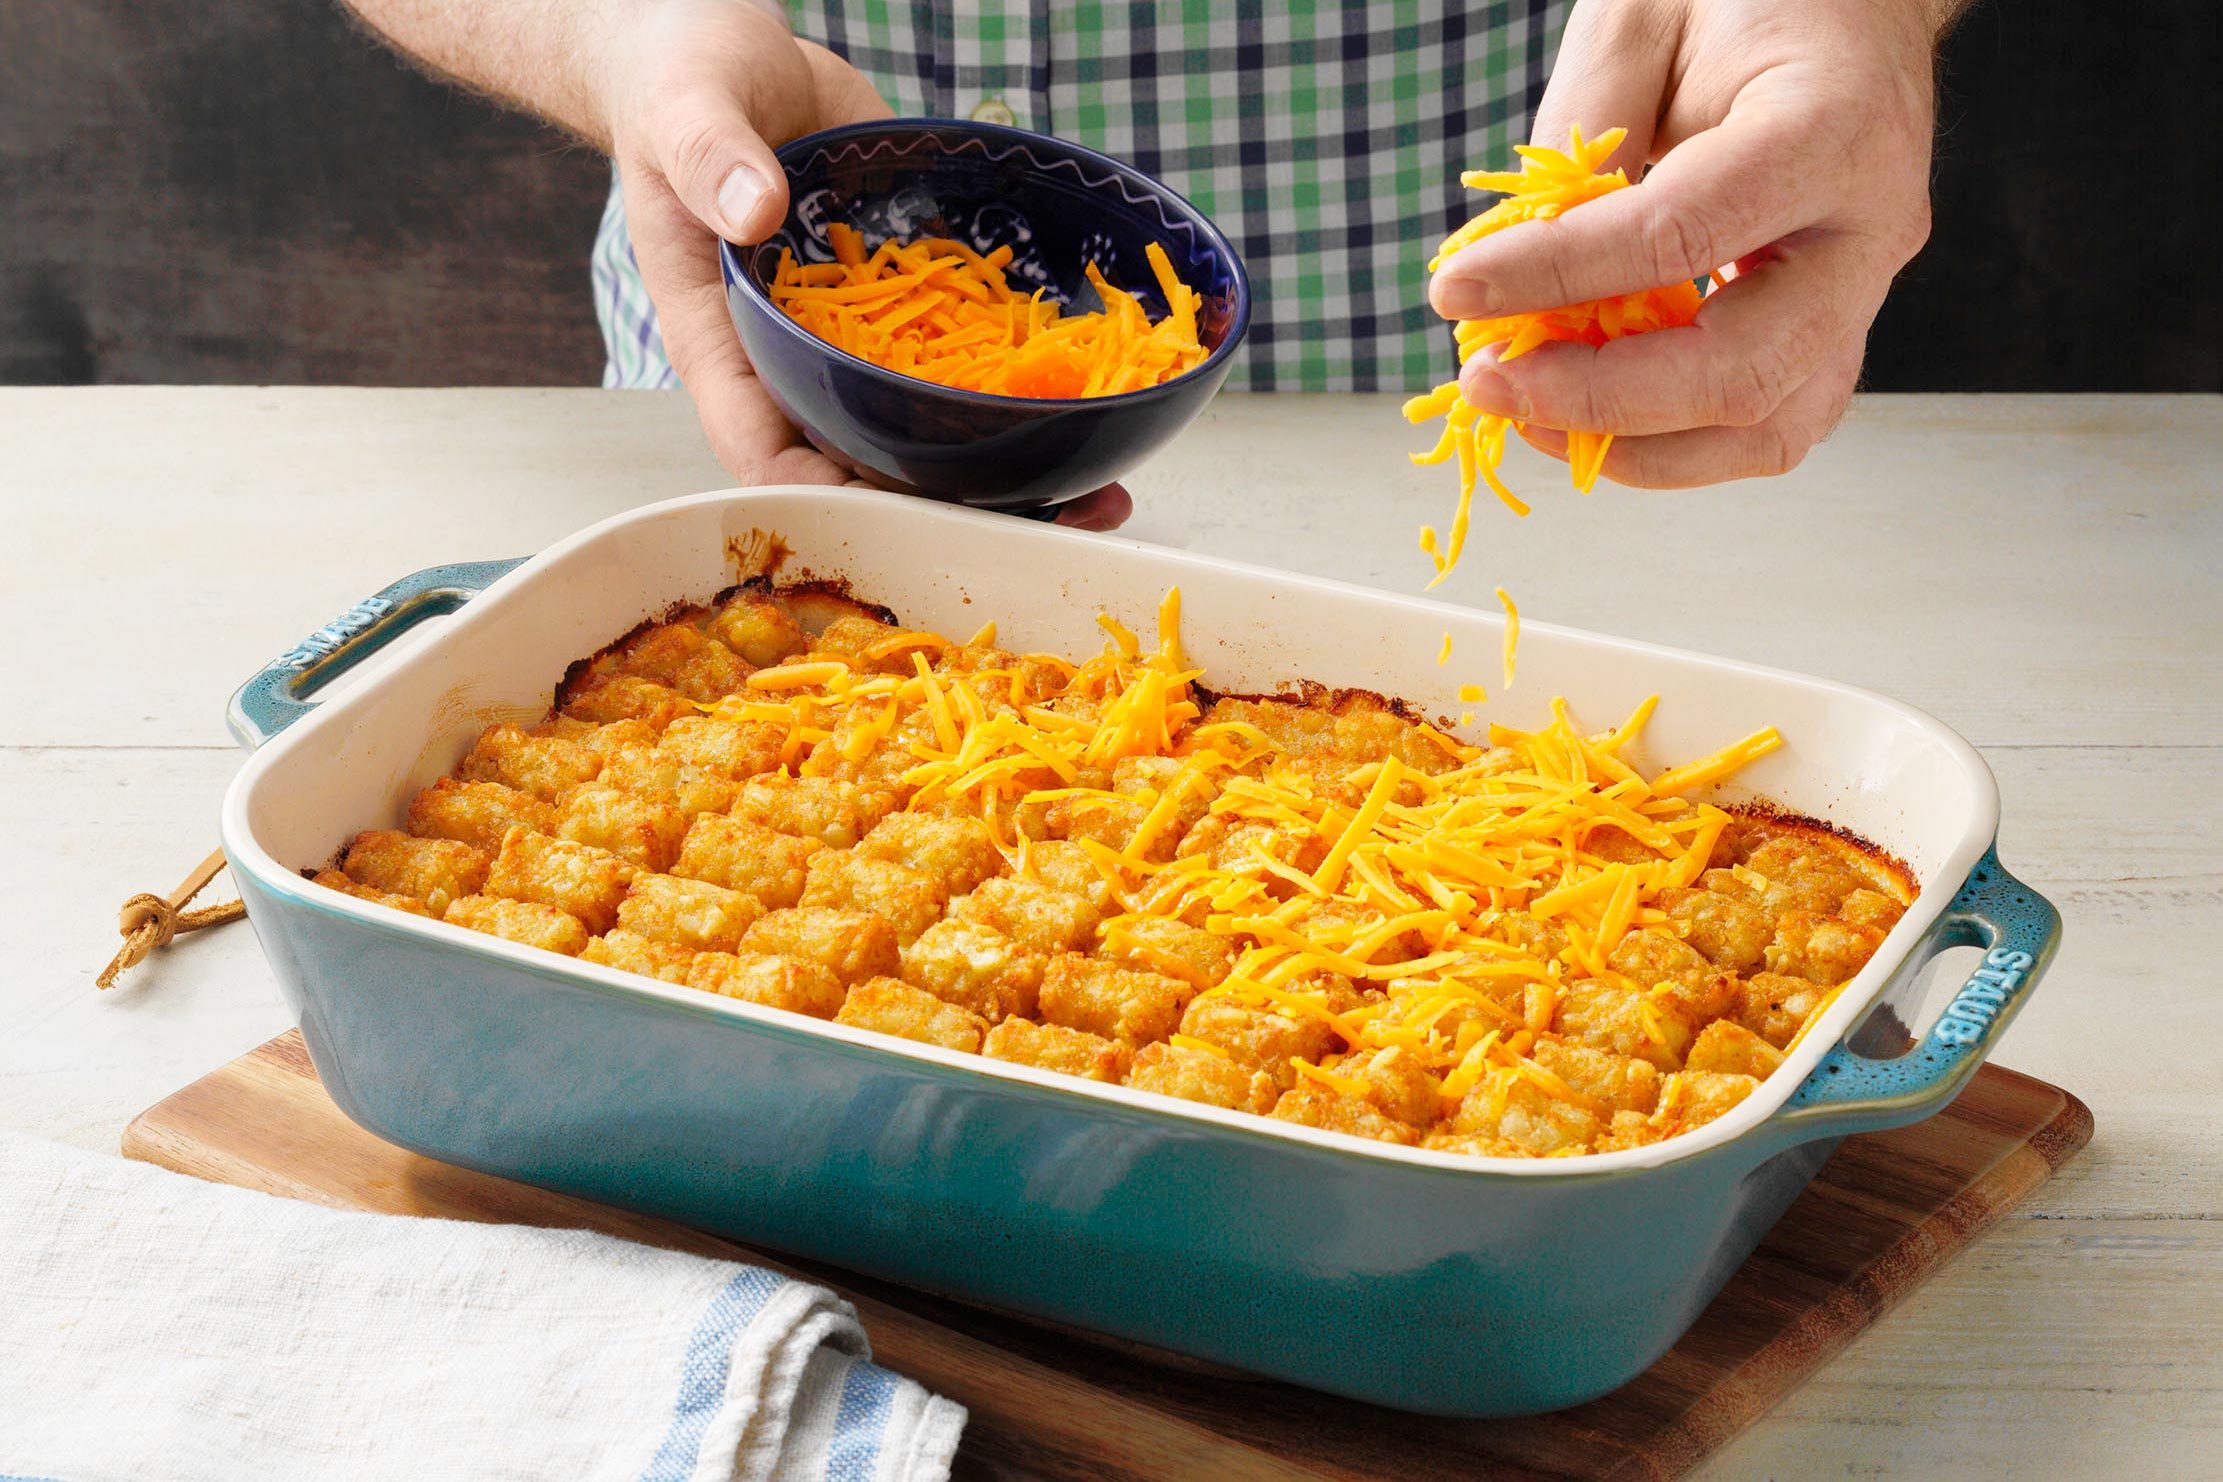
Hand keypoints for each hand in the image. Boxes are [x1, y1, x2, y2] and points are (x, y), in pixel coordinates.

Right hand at [600, 4, 1130, 529]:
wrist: (732, 59)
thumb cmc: (676, 88)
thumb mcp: (682, 111)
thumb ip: (711, 158)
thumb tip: (756, 208)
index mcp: (726, 343)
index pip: (763, 454)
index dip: (823, 500)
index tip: (895, 515)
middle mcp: (797, 359)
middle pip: (866, 467)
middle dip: (948, 509)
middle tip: (1038, 528)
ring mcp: (860, 338)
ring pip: (928, 427)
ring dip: (1007, 470)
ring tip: (1096, 496)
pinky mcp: (913, 300)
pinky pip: (966, 354)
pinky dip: (1024, 382)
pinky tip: (1096, 399)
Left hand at [1429, 0, 1947, 487]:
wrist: (1850, 1)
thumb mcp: (1639, 26)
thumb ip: (1582, 140)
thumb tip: (1506, 272)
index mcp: (1831, 129)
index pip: (1678, 236)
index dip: (1556, 277)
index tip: (1454, 291)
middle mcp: (1869, 229)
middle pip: (1740, 370)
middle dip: (1595, 398)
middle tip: (1488, 380)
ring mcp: (1865, 293)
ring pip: (1767, 428)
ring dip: (1633, 444)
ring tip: (1526, 411)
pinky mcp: (1837, 331)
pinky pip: (1766, 425)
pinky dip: (1669, 441)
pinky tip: (1583, 408)